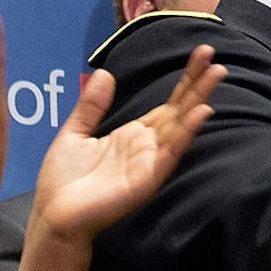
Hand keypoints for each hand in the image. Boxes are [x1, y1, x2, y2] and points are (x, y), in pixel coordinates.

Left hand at [30, 45, 222, 246]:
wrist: (52, 216)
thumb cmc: (63, 182)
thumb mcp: (74, 134)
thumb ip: (92, 106)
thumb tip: (105, 73)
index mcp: (135, 134)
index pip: (169, 102)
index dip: (185, 78)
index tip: (200, 54)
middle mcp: (149, 145)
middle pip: (180, 108)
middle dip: (199, 83)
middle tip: (214, 56)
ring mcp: (151, 161)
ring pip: (181, 124)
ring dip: (200, 99)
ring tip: (217, 74)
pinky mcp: (148, 178)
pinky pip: (171, 152)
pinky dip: (187, 132)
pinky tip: (202, 113)